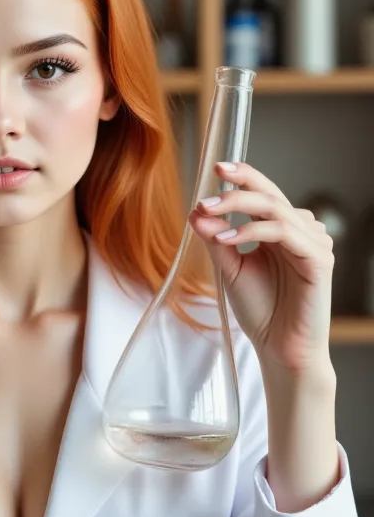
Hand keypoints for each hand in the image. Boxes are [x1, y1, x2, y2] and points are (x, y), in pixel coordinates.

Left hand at [188, 161, 335, 376]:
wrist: (279, 348)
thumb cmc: (261, 311)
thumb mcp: (230, 270)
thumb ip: (217, 240)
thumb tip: (196, 211)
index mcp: (281, 230)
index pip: (264, 193)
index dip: (243, 177)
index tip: (217, 169)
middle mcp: (301, 231)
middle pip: (270, 195)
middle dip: (238, 187)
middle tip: (208, 189)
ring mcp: (313, 243)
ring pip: (277, 210)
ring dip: (238, 208)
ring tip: (207, 214)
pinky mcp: (319, 259)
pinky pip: (285, 233)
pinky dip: (253, 231)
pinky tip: (228, 238)